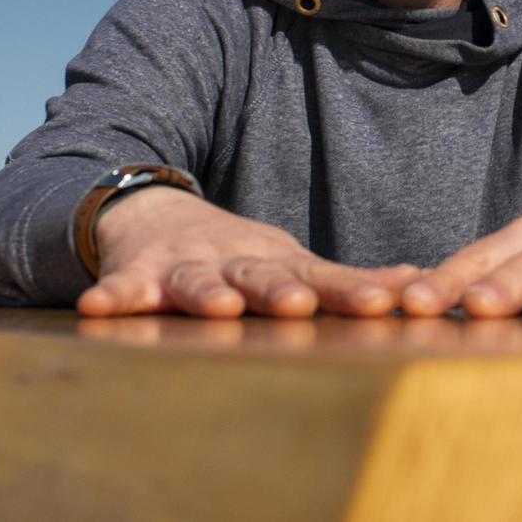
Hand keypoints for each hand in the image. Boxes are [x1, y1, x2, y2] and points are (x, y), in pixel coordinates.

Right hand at [75, 186, 420, 318]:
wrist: (155, 214)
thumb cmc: (239, 254)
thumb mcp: (295, 263)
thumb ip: (348, 282)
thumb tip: (420, 284)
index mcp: (280, 265)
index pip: (324, 280)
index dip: (353, 291)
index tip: (385, 303)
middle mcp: (237, 262)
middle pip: (263, 276)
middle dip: (280, 290)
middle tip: (300, 303)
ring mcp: (187, 266)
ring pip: (198, 282)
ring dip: (207, 293)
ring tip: (218, 306)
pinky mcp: (138, 274)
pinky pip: (123, 288)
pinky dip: (114, 295)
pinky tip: (100, 307)